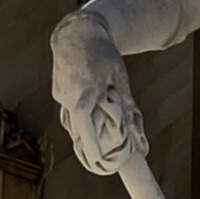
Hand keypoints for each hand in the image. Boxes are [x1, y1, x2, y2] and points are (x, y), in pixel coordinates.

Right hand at [51, 15, 147, 174]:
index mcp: (86, 90)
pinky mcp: (57, 94)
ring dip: (85, 134)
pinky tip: (90, 123)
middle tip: (103, 164)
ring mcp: (60, 95)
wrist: (77, 34)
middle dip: (90, 147)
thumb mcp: (121, 80)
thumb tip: (142, 144)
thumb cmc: (105, 55)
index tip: (99, 162)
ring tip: (98, 145)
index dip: (90, 144)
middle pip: (80, 130)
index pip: (85, 122)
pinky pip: (70, 114)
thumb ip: (130, 111)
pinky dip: (80, 121)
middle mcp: (68, 95)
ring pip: (73, 124)